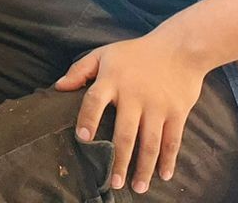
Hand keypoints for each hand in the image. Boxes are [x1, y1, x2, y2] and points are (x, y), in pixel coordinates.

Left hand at [55, 32, 209, 193]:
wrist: (179, 48)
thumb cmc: (136, 53)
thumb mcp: (104, 54)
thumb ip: (80, 70)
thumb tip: (58, 87)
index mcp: (112, 80)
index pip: (94, 101)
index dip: (88, 119)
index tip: (83, 139)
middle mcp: (134, 95)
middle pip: (125, 133)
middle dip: (119, 160)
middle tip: (113, 182)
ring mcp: (157, 106)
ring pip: (150, 143)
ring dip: (143, 168)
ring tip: (136, 187)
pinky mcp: (177, 113)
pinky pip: (172, 141)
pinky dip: (169, 160)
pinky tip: (163, 176)